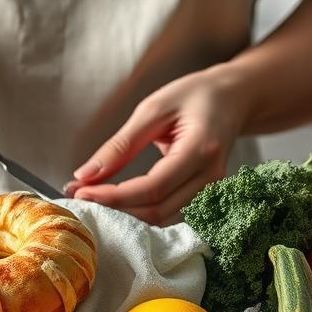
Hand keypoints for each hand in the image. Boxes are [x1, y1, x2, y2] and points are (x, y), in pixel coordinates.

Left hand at [69, 67, 249, 224]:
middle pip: (157, 210)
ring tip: (90, 196)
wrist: (235, 97)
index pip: (153, 188)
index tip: (80, 191)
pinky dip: (138, 209)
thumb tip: (86, 174)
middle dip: (114, 208)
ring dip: (123, 212)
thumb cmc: (196, 95)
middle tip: (77, 195)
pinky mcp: (203, 194)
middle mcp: (211, 176)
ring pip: (162, 216)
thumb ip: (121, 144)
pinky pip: (168, 211)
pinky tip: (113, 198)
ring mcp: (211, 189)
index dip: (114, 196)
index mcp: (201, 150)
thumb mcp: (153, 108)